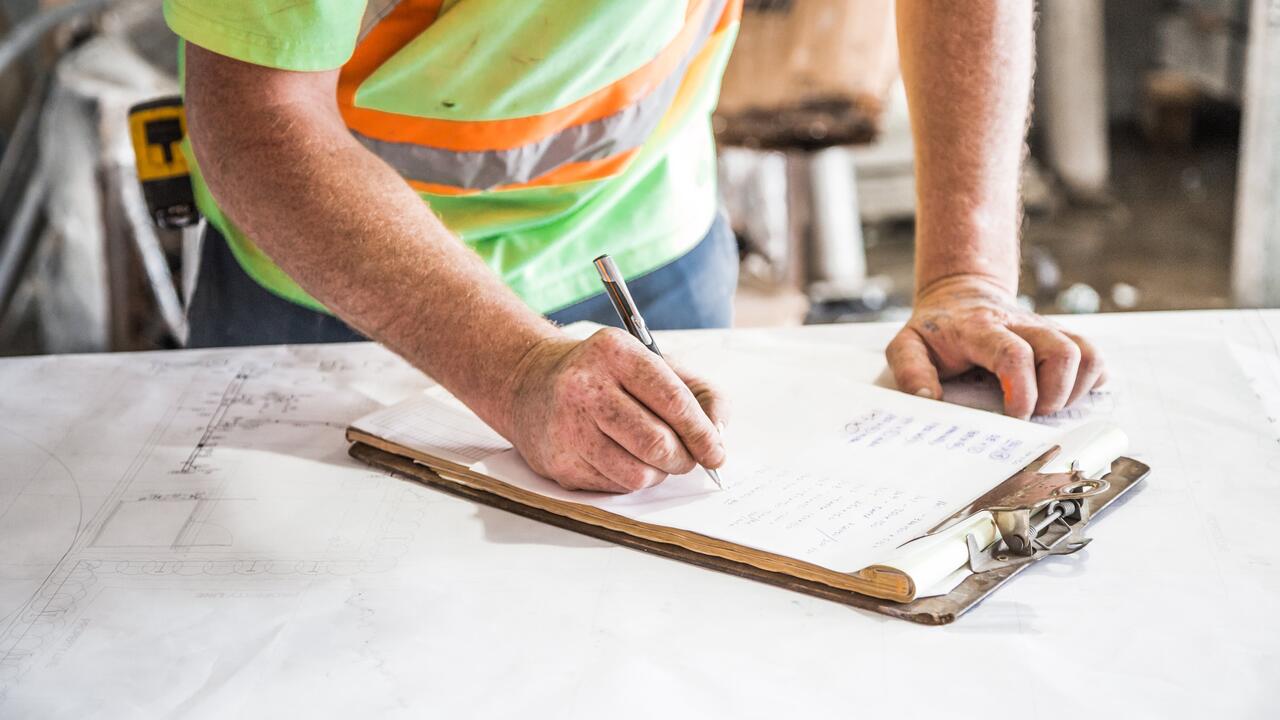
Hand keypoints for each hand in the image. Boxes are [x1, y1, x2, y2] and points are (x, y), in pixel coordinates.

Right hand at [503, 328, 727, 492]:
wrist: (532, 383)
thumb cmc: (607, 376)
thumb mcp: (655, 364)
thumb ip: (700, 393)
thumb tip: (718, 436)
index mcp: (616, 352)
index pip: (673, 401)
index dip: (703, 433)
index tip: (716, 452)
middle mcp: (585, 386)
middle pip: (657, 443)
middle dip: (683, 459)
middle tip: (687, 458)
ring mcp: (567, 426)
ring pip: (638, 474)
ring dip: (658, 473)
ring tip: (652, 456)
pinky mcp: (559, 461)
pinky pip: (614, 487)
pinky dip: (630, 479)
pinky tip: (620, 457)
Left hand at [885, 275, 1104, 418]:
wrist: (961, 295)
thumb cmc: (936, 329)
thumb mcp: (907, 344)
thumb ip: (910, 371)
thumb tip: (928, 400)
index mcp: (981, 329)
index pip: (1014, 354)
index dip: (1023, 391)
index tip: (1016, 416)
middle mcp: (1021, 325)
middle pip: (1063, 351)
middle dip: (1055, 395)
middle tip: (1032, 414)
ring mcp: (1046, 329)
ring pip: (1088, 353)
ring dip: (1075, 390)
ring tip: (1048, 406)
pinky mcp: (1062, 337)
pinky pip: (1094, 357)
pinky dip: (1089, 381)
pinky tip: (1064, 394)